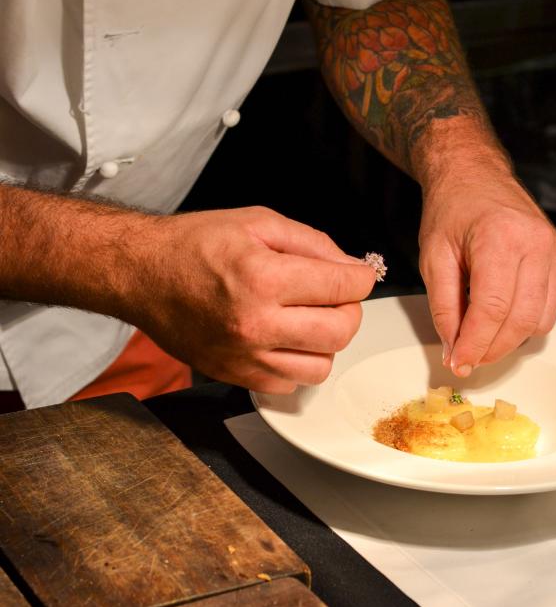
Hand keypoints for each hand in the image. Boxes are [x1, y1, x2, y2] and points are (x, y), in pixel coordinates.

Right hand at [132, 207, 375, 392]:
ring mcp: (243, 356)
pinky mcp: (233, 375)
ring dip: (325, 341)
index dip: (362, 277)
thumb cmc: (193, 244)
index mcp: (263, 277)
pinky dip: (296, 362)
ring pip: (320, 366)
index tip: (360, 274)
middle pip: (340, 332)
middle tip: (336, 295)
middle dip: (350, 309)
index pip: (343, 286)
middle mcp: (255, 323)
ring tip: (308, 317)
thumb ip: (311, 242)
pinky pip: (289, 384)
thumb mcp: (257, 222)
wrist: (142, 274)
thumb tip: (350, 265)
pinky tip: (283, 337)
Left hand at [418, 170, 555, 376]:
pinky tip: (499, 317)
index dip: (475, 343)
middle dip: (492, 348)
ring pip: (539, 320)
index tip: (459, 363)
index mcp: (500, 238)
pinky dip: (524, 322)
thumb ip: (443, 306)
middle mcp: (535, 244)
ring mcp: (553, 251)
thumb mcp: (433, 257)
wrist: (474, 175)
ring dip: (509, 339)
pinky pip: (549, 307)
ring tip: (479, 336)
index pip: (493, 308)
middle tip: (466, 358)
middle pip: (520, 320)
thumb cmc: (451, 210)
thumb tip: (454, 349)